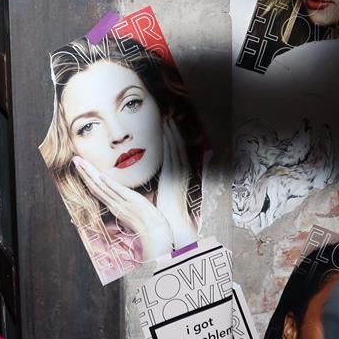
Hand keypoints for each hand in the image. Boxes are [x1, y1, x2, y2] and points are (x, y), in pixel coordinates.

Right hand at [73, 156, 173, 259]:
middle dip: (84, 172)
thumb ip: (122, 207)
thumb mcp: (130, 215)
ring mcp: (121, 202)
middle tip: (75, 160)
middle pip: (95, 186)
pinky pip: (117, 191)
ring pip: (102, 186)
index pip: (96, 190)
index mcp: (113, 206)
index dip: (86, 178)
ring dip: (90, 173)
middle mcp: (114, 204)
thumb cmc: (145, 224)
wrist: (155, 233)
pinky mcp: (131, 200)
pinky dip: (108, 183)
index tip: (80, 167)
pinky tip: (100, 176)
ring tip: (82, 163)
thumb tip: (118, 203)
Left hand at [155, 119, 197, 246]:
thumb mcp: (164, 191)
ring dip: (172, 133)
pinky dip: (171, 142)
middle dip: (173, 131)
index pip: (174, 152)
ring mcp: (178, 172)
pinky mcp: (175, 174)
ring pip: (176, 147)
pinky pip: (174, 154)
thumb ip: (163, 180)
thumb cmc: (164, 209)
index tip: (166, 125)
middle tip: (168, 115)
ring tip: (167, 118)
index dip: (172, 138)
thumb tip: (159, 176)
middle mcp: (179, 171)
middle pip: (177, 146)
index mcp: (175, 174)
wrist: (170, 222)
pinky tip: (166, 132)